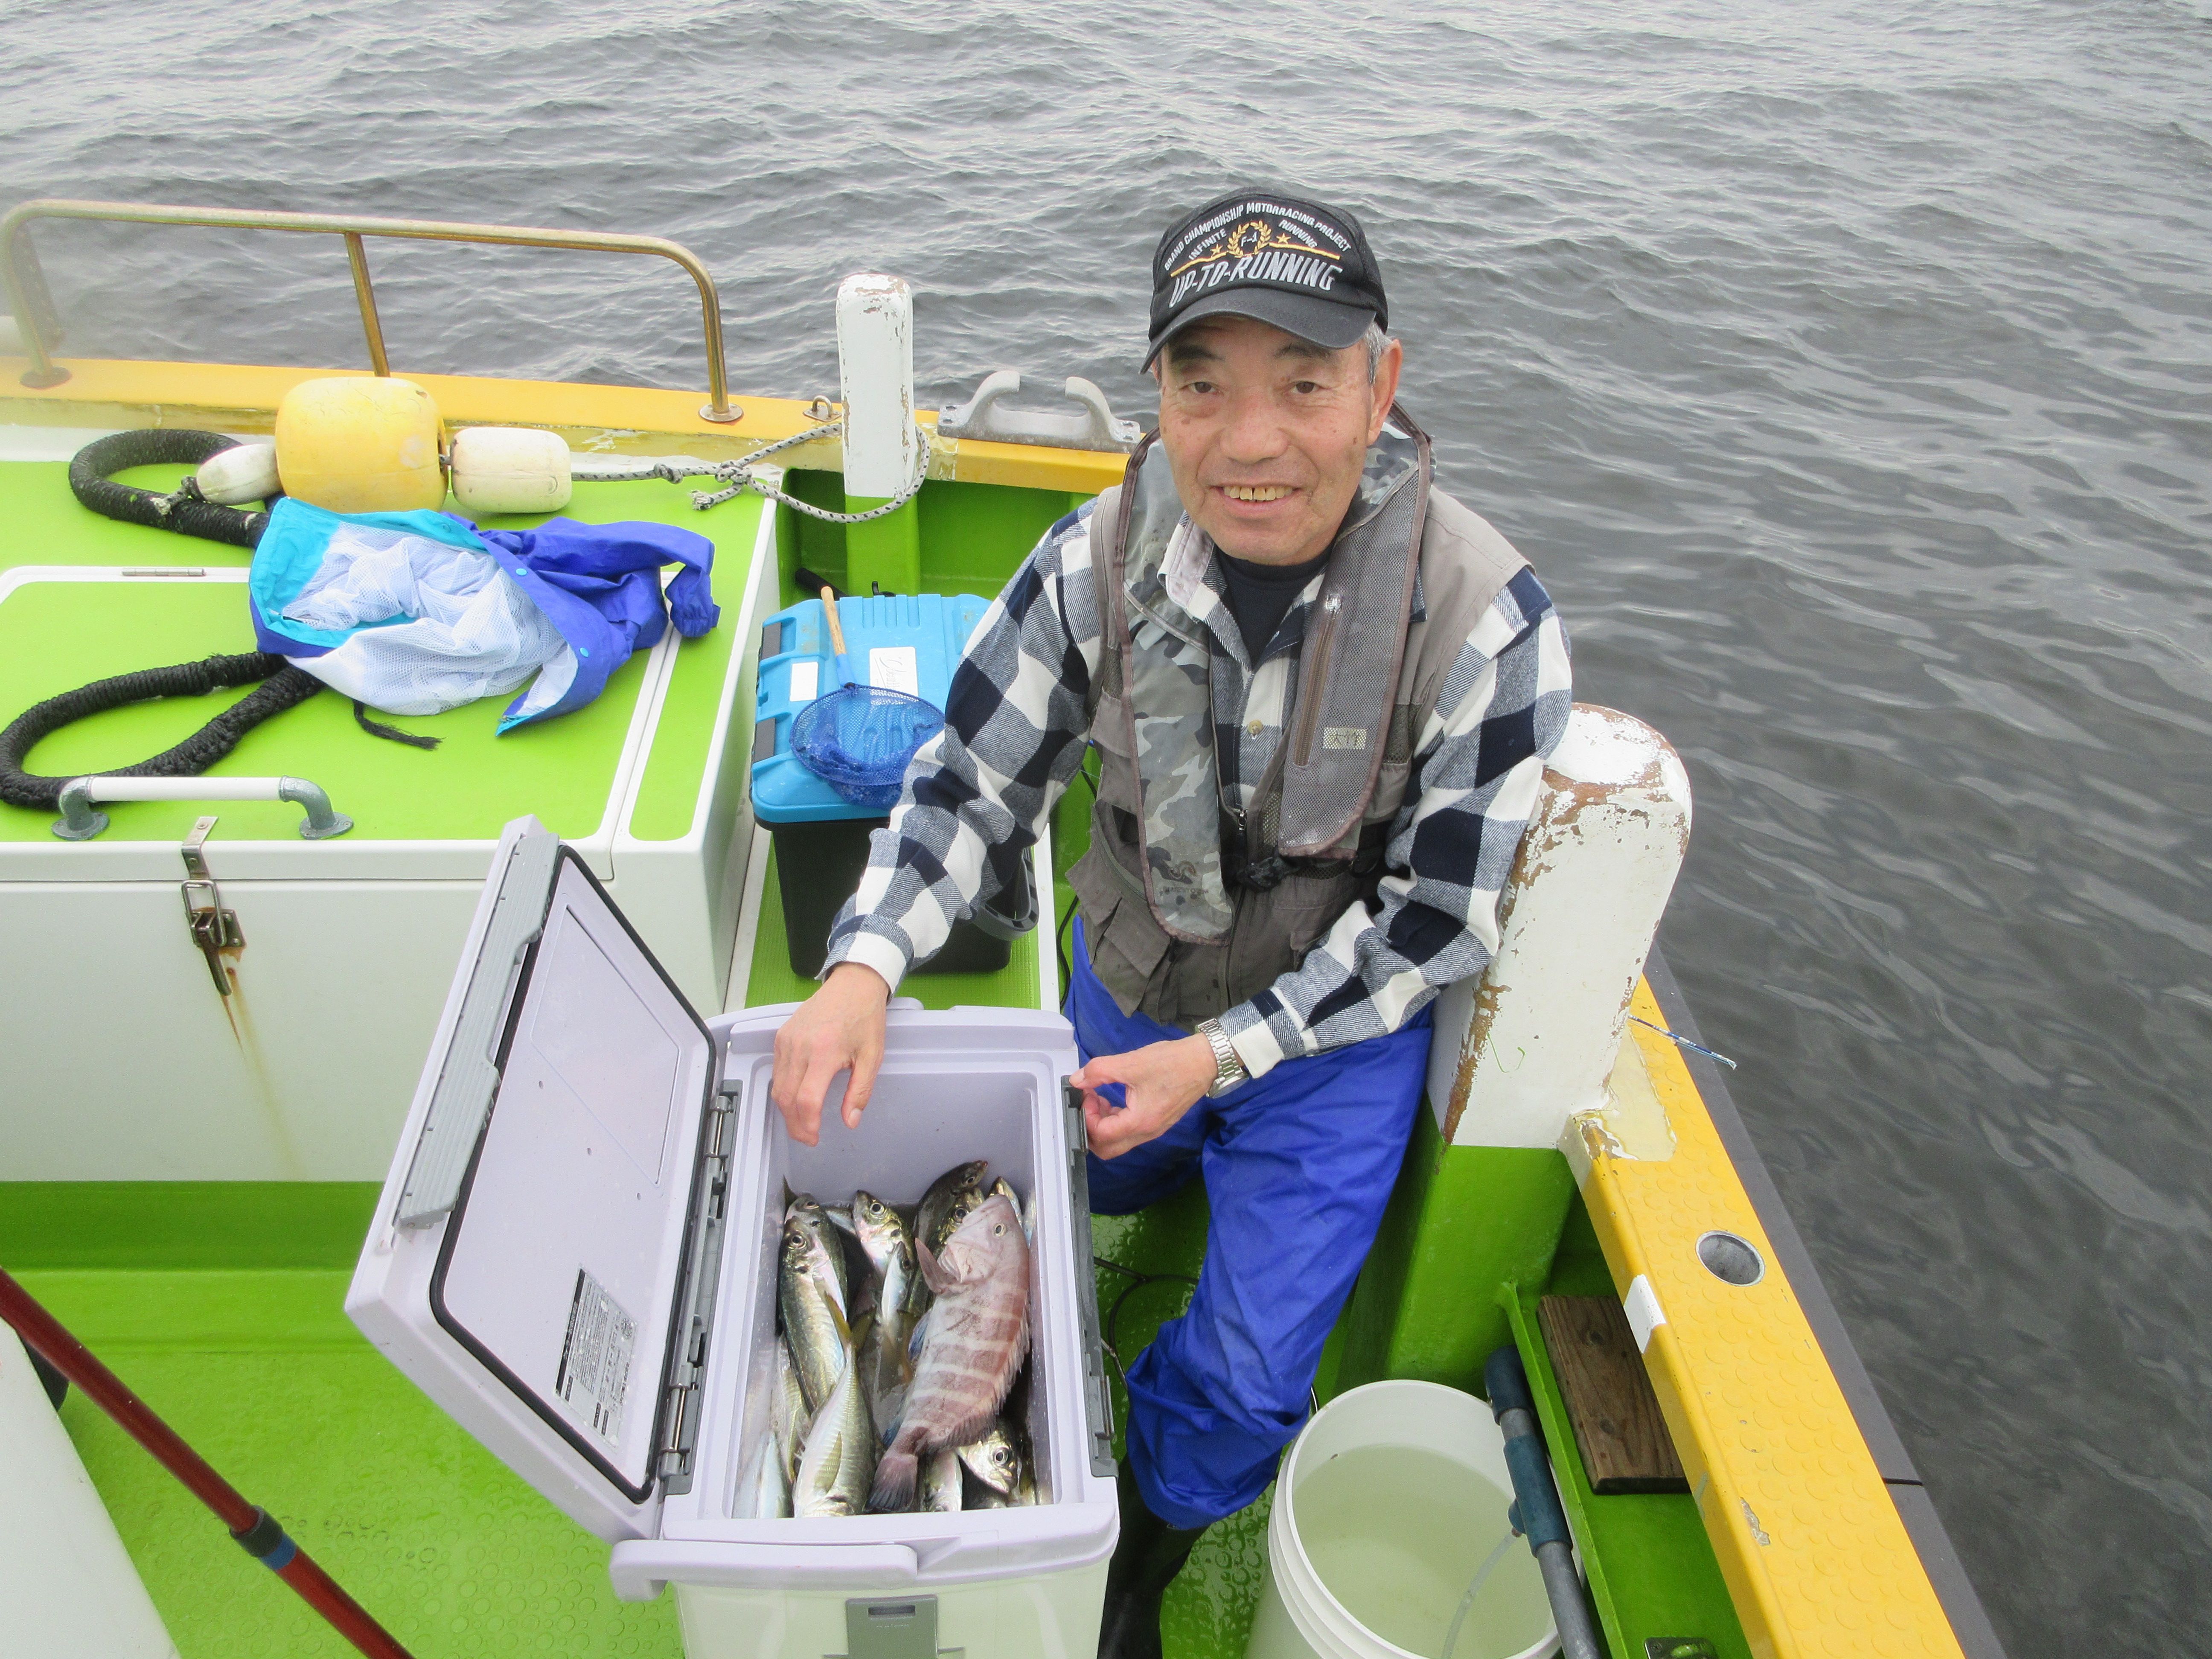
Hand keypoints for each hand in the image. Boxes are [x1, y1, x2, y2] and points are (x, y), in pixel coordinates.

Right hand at [771, 963, 890, 1145]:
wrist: (852, 984)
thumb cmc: (865, 1018)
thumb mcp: (872, 1056)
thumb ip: (860, 1091)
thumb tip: (851, 1121)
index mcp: (824, 1052)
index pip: (806, 1098)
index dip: (807, 1124)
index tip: (814, 1138)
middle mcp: (799, 1046)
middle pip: (786, 1097)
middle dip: (795, 1124)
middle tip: (808, 1138)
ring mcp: (786, 1040)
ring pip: (778, 1086)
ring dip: (787, 1110)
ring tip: (802, 1124)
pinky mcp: (781, 1036)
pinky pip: (777, 1071)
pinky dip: (783, 1090)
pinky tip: (796, 1099)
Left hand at [1070, 1034, 1217, 1158]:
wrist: (1205, 1061)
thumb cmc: (1174, 1063)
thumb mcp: (1131, 1063)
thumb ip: (1099, 1071)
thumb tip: (1078, 1079)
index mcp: (1141, 1121)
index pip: (1102, 1135)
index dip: (1087, 1117)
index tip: (1087, 1095)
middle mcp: (1148, 1132)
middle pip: (1108, 1149)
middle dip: (1091, 1129)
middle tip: (1089, 1103)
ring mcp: (1153, 1130)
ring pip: (1118, 1142)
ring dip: (1103, 1124)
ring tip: (1099, 1098)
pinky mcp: (1156, 1122)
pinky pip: (1130, 1132)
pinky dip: (1116, 1121)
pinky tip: (1113, 1100)